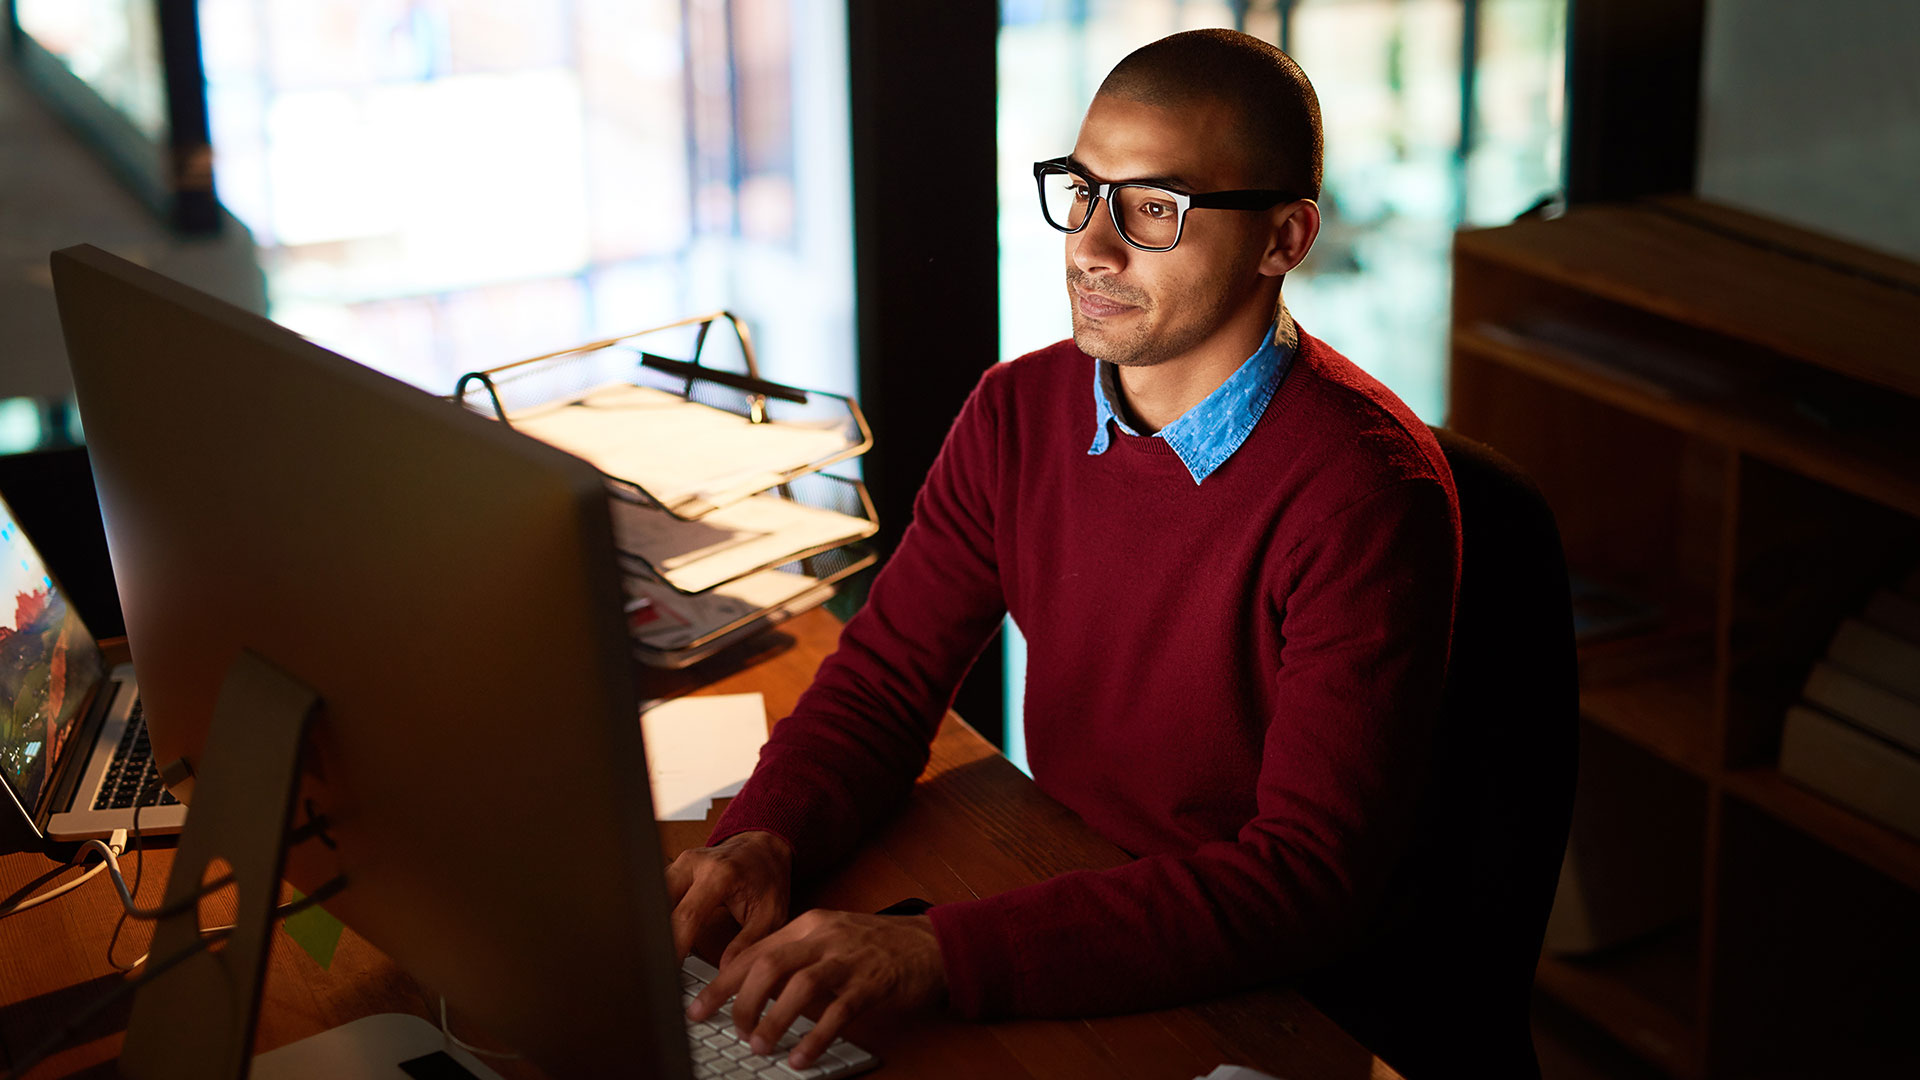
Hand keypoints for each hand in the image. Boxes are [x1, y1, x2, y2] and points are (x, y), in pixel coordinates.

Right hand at [664, 830, 792, 965]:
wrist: (762, 849)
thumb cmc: (767, 880)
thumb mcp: (769, 915)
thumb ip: (747, 944)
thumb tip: (725, 973)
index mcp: (720, 875)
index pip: (687, 916)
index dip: (675, 946)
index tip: (670, 970)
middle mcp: (696, 864)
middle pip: (661, 905)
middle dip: (658, 938)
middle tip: (661, 966)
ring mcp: (681, 863)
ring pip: (654, 899)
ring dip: (656, 926)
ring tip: (662, 952)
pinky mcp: (674, 867)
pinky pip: (657, 893)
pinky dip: (658, 914)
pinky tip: (662, 934)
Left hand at [688, 910, 946, 1069]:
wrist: (929, 943)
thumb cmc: (875, 947)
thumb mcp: (829, 939)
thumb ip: (794, 958)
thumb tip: (749, 990)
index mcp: (808, 925)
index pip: (753, 951)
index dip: (722, 982)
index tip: (700, 1009)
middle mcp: (824, 937)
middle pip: (769, 965)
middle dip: (742, 1001)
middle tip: (736, 1030)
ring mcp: (848, 959)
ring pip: (800, 986)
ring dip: (774, 1019)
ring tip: (762, 1045)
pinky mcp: (872, 983)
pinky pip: (838, 1013)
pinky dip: (815, 1038)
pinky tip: (801, 1057)